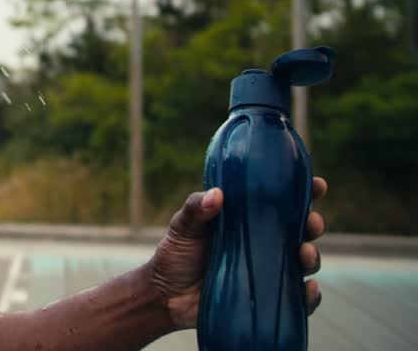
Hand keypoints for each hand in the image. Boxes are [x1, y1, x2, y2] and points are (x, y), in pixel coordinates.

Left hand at [149, 177, 327, 328]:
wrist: (166, 295)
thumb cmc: (176, 254)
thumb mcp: (183, 226)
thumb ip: (196, 209)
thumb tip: (217, 195)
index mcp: (248, 220)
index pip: (281, 202)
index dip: (304, 193)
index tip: (318, 185)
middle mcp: (264, 244)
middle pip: (301, 231)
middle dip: (313, 224)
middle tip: (312, 223)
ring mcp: (267, 271)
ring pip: (303, 262)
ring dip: (312, 257)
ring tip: (303, 253)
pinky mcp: (267, 299)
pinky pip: (297, 299)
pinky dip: (309, 296)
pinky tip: (309, 289)